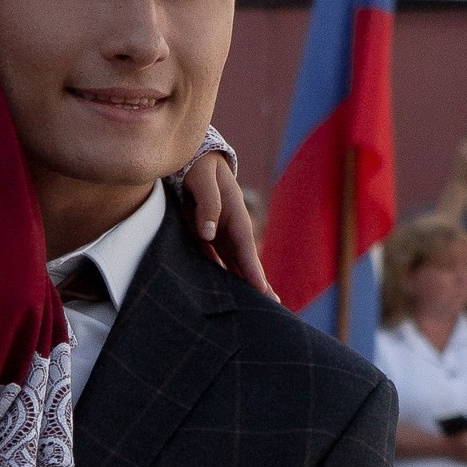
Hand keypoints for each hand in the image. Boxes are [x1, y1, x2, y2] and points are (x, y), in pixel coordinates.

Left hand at [182, 150, 277, 297]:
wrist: (193, 158)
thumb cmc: (199, 166)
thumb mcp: (202, 178)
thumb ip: (207, 203)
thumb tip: (209, 233)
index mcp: (234, 214)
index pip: (245, 247)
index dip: (254, 269)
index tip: (262, 289)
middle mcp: (231, 227)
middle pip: (245, 261)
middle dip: (258, 283)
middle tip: (273, 307)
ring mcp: (220, 233)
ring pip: (233, 264)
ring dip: (242, 284)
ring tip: (254, 307)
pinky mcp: (206, 236)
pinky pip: (215, 260)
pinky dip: (222, 276)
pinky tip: (224, 294)